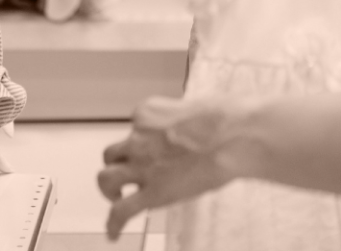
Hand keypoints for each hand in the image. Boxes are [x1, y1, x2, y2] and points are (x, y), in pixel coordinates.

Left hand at [98, 96, 240, 238]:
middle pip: (113, 153)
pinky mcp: (152, 193)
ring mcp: (143, 166)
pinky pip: (122, 211)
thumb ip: (186, 122)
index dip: (144, 137)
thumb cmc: (227, 119)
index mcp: (149, 113)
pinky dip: (114, 224)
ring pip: (106, 178)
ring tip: (116, 197)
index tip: (155, 143)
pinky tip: (115, 232)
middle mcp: (140, 139)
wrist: (233, 137)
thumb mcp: (199, 107)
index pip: (136, 125)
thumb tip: (195, 130)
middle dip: (118, 163)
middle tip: (127, 172)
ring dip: (109, 189)